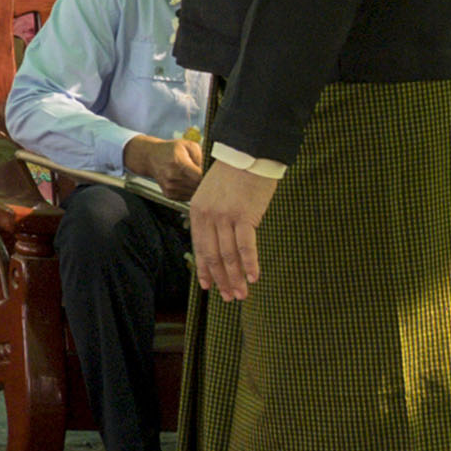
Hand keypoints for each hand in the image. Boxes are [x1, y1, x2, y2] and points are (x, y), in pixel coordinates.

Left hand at [189, 162, 270, 302]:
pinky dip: (249, 264)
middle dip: (222, 280)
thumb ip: (212, 217)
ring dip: (236, 278)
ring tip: (242, 294)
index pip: (200, 248)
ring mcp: (224, 217)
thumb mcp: (212, 194)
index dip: (205, 270)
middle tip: (230, 297)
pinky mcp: (244, 215)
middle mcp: (207, 216)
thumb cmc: (234, 174)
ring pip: (229, 255)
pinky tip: (253, 277)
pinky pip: (246, 245)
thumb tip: (220, 242)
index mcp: (197, 212)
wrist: (249, 153)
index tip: (209, 286)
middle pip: (214, 256)